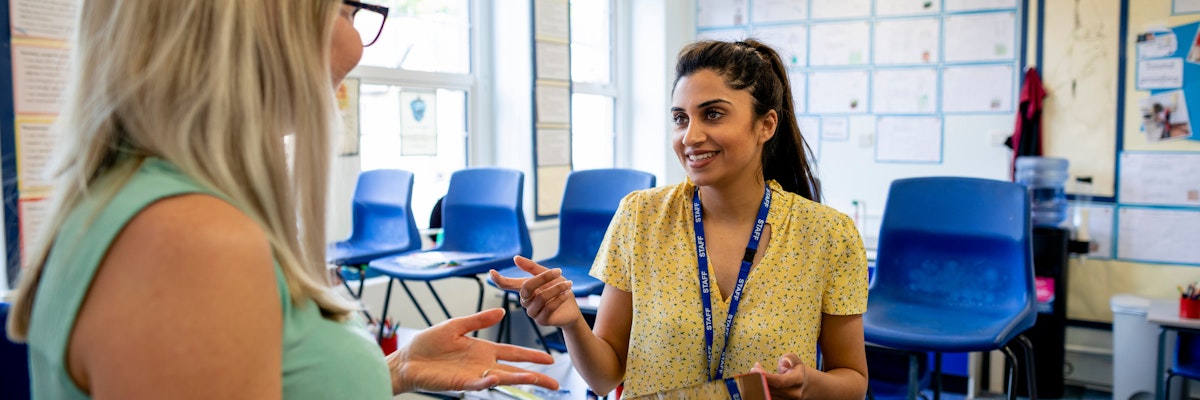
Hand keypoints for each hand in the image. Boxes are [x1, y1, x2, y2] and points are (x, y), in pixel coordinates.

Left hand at [388, 308, 559, 393]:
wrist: (407, 359)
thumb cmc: (428, 344)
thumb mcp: (456, 326)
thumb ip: (479, 320)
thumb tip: (502, 312)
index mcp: (484, 349)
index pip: (513, 353)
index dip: (531, 356)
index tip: (550, 359)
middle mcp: (483, 364)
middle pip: (515, 371)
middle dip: (536, 377)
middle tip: (555, 383)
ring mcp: (474, 375)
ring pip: (502, 379)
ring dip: (519, 379)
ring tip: (536, 380)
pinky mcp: (461, 383)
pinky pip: (479, 383)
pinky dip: (489, 382)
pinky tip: (498, 378)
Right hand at [489, 257, 579, 327]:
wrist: (571, 308)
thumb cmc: (558, 289)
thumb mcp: (548, 275)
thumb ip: (532, 268)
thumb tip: (515, 258)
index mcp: (524, 289)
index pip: (508, 285)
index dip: (499, 279)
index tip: (491, 272)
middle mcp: (525, 301)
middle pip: (527, 288)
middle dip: (543, 278)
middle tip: (558, 271)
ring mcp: (532, 312)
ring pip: (540, 298)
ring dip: (556, 289)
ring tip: (568, 284)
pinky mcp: (541, 320)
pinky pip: (548, 308)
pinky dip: (559, 299)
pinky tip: (566, 293)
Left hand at [750, 353, 807, 399]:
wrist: (804, 386)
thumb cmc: (796, 371)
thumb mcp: (796, 361)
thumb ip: (790, 358)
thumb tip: (784, 361)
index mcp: (798, 380)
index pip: (780, 381)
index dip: (766, 377)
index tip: (754, 369)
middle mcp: (793, 393)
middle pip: (771, 390)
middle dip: (757, 381)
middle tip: (748, 373)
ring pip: (767, 396)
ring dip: (755, 387)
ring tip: (750, 377)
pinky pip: (766, 398)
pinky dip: (758, 392)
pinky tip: (753, 384)